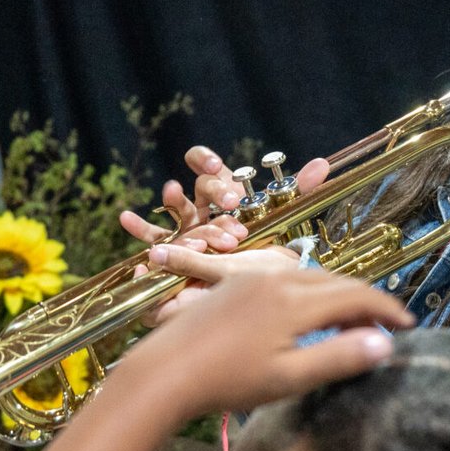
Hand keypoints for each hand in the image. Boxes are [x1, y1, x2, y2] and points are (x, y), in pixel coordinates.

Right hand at [118, 145, 329, 244]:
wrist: (247, 288)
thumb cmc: (260, 249)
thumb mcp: (280, 217)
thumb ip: (297, 190)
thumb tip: (323, 164)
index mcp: (223, 195)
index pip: (208, 168)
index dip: (208, 162)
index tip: (218, 166)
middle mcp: (201, 209)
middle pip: (200, 191)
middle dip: (213, 192)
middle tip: (230, 203)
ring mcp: (186, 230)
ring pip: (181, 213)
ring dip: (176, 200)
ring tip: (174, 193)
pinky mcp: (173, 254)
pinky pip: (154, 239)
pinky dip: (140, 228)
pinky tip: (126, 217)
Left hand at [120, 268, 413, 416]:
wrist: (164, 371)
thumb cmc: (228, 382)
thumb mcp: (290, 378)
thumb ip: (339, 359)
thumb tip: (386, 345)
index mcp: (295, 300)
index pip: (357, 294)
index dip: (387, 309)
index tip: (409, 327)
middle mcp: (277, 278)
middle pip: (337, 281)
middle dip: (365, 303)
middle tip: (382, 332)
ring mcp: (253, 278)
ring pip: (310, 278)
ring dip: (337, 298)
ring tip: (349, 327)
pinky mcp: (234, 285)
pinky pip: (286, 280)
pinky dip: (310, 295)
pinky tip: (305, 319)